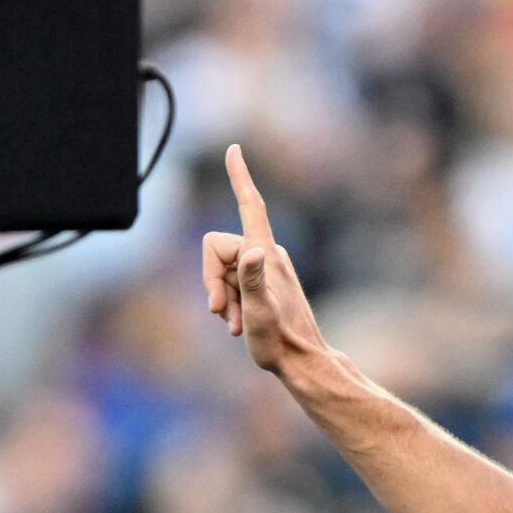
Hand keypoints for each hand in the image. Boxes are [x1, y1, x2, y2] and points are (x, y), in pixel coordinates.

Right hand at [202, 144, 330, 379]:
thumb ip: (252, 280)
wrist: (302, 363)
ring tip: (236, 325)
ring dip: (222, 298)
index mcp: (266, 254)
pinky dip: (230, 303)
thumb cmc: (280, 342)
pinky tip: (239, 325)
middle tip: (221, 313)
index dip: (240, 178)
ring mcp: (265, 269)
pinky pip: (233, 282)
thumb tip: (252, 250)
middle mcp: (266, 254)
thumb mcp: (259, 313)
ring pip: (222, 270)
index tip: (234, 149)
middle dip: (211, 281)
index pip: (251, 206)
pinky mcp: (264, 283)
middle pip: (216, 248)